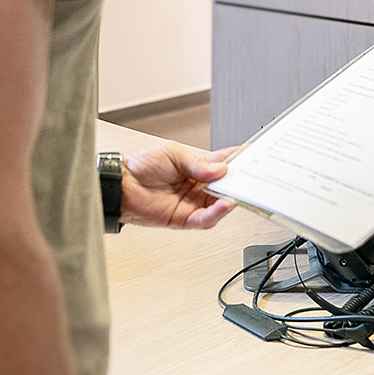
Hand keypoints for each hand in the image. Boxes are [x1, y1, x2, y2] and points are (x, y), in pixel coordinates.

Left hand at [120, 141, 239, 229]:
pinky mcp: (184, 219)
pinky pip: (206, 219)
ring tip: (235, 192)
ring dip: (230, 199)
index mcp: (196, 167)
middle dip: (238, 183)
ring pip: (220, 206)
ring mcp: (192, 203)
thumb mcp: (173, 154)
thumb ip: (198, 164)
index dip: (237, 161)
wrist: (122, 184)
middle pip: (225, 187)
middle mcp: (197, 186)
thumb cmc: (141, 166)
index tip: (251, 157)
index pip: (223, 164)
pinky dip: (217, 213)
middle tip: (248, 179)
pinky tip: (223, 204)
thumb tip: (221, 170)